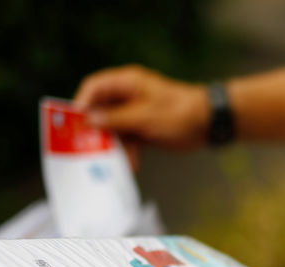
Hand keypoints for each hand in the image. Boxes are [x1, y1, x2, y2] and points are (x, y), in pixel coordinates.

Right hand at [74, 65, 210, 165]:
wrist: (209, 123)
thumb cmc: (180, 112)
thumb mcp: (145, 117)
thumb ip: (117, 119)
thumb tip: (90, 120)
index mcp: (127, 83)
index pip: (95, 88)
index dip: (82, 104)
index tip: (76, 124)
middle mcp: (128, 96)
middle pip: (100, 111)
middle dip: (95, 131)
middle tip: (88, 149)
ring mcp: (135, 113)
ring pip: (113, 129)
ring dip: (113, 146)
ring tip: (113, 162)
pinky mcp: (143, 128)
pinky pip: (128, 140)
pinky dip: (128, 152)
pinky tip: (131, 164)